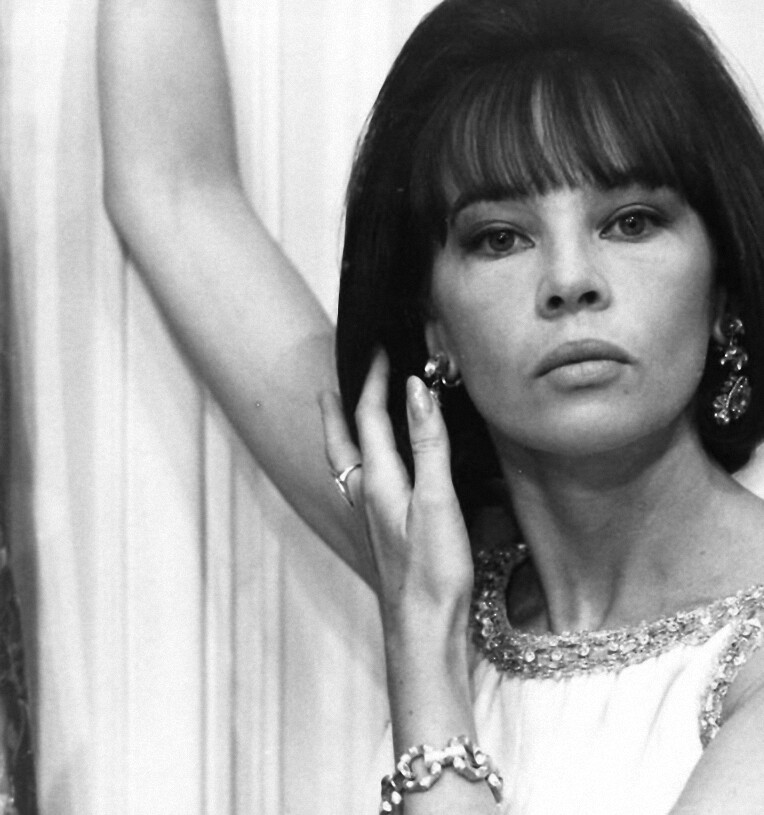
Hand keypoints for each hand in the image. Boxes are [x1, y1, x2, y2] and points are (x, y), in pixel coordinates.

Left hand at [321, 351, 472, 627]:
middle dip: (339, 406)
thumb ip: (427, 445)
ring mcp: (369, 517)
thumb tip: (416, 391)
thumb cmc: (432, 570)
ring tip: (342, 417)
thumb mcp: (436, 501)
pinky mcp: (381, 533)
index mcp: (377, 482)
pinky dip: (359, 462)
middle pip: (342, 440)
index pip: (369, 417)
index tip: (381, 349)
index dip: (375, 380)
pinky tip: (371, 472)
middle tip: (334, 381)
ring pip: (346, 462)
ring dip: (342, 433)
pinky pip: (359, 483)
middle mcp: (365, 495)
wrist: (422, 630)